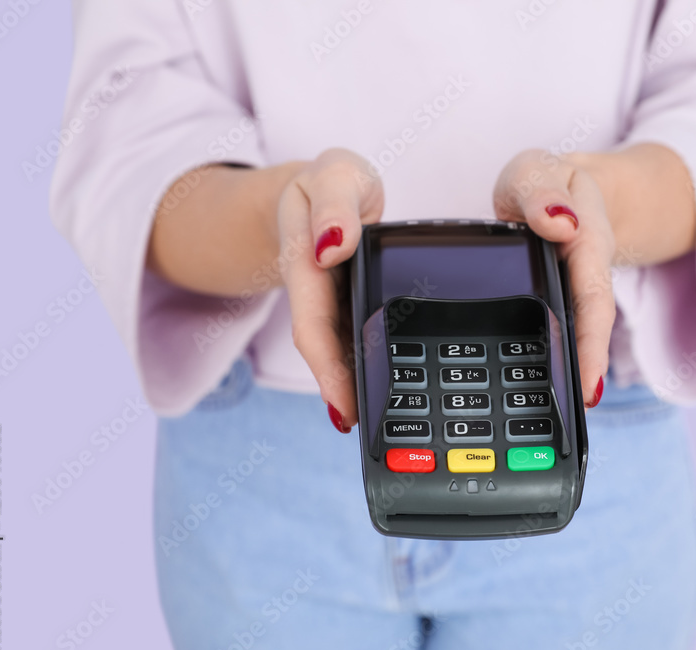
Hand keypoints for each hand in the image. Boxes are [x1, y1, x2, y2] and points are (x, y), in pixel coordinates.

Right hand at [277, 149, 383, 432]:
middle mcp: (318, 294)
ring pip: (341, 352)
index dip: (326, 368)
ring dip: (354, 387)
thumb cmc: (332, 182)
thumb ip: (335, 204)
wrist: (322, 189)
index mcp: (308, 266)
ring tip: (381, 424)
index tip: (342, 404)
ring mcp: (333, 305)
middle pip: (326, 350)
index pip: (313, 326)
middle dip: (342, 391)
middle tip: (366, 428)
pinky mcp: (350, 309)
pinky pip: (356, 340)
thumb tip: (331, 243)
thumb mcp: (335, 175)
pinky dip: (367, 366)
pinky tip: (387, 391)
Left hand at [493, 149, 616, 407]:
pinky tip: (520, 399)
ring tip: (546, 419)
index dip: (592, 342)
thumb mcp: (536, 172)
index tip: (590, 383)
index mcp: (587, 246)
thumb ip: (542, 192)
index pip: (594, 300)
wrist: (556, 191)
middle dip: (584, 372)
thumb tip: (559, 220)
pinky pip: (552, 337)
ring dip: (565, 377)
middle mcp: (584, 279)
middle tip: (577, 411)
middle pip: (589, 331)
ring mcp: (570, 297)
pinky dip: (543, 365)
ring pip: (571, 339)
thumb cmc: (543, 184)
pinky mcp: (554, 309)